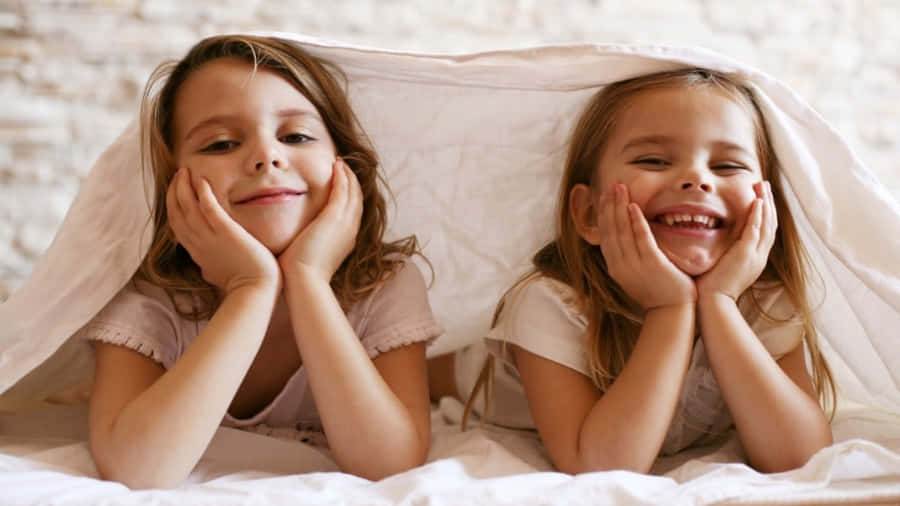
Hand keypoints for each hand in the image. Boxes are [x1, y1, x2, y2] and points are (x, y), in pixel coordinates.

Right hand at [167, 168, 279, 293]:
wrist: (256, 291)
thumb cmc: (243, 285)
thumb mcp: (217, 275)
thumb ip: (209, 267)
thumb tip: (205, 269)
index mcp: (196, 253)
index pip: (177, 225)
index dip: (173, 206)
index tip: (175, 191)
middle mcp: (198, 244)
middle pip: (176, 213)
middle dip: (174, 192)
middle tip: (177, 175)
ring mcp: (210, 238)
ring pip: (187, 208)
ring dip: (183, 187)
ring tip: (184, 171)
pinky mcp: (227, 233)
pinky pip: (209, 209)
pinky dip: (203, 194)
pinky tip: (201, 180)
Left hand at [278, 158, 362, 281]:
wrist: (303, 281)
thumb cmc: (299, 273)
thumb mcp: (310, 254)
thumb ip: (308, 241)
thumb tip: (295, 237)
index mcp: (347, 239)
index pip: (353, 211)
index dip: (349, 194)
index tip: (341, 182)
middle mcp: (351, 230)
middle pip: (358, 198)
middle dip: (352, 181)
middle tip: (344, 166)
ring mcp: (346, 223)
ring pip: (353, 192)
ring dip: (348, 175)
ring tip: (341, 162)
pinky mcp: (335, 217)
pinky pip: (343, 190)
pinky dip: (342, 176)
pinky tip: (335, 165)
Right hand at [598, 183, 695, 310]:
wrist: (672, 312)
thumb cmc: (659, 292)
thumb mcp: (637, 273)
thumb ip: (631, 255)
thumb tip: (628, 236)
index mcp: (615, 267)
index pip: (605, 235)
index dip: (604, 214)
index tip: (606, 196)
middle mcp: (620, 265)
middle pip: (610, 229)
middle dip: (610, 205)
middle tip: (611, 185)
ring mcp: (634, 265)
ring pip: (622, 231)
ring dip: (619, 207)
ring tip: (619, 188)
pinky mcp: (652, 264)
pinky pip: (641, 239)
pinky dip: (636, 222)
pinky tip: (634, 207)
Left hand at [696, 181, 776, 300]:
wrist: (712, 305)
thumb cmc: (709, 290)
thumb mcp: (720, 268)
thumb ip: (722, 254)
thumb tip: (711, 243)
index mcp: (753, 260)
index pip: (763, 232)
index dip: (763, 213)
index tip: (760, 197)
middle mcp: (758, 257)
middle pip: (770, 225)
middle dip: (768, 203)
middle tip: (764, 185)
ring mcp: (755, 256)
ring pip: (766, 225)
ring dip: (765, 204)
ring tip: (763, 186)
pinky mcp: (746, 255)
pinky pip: (756, 231)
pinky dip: (758, 215)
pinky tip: (757, 202)